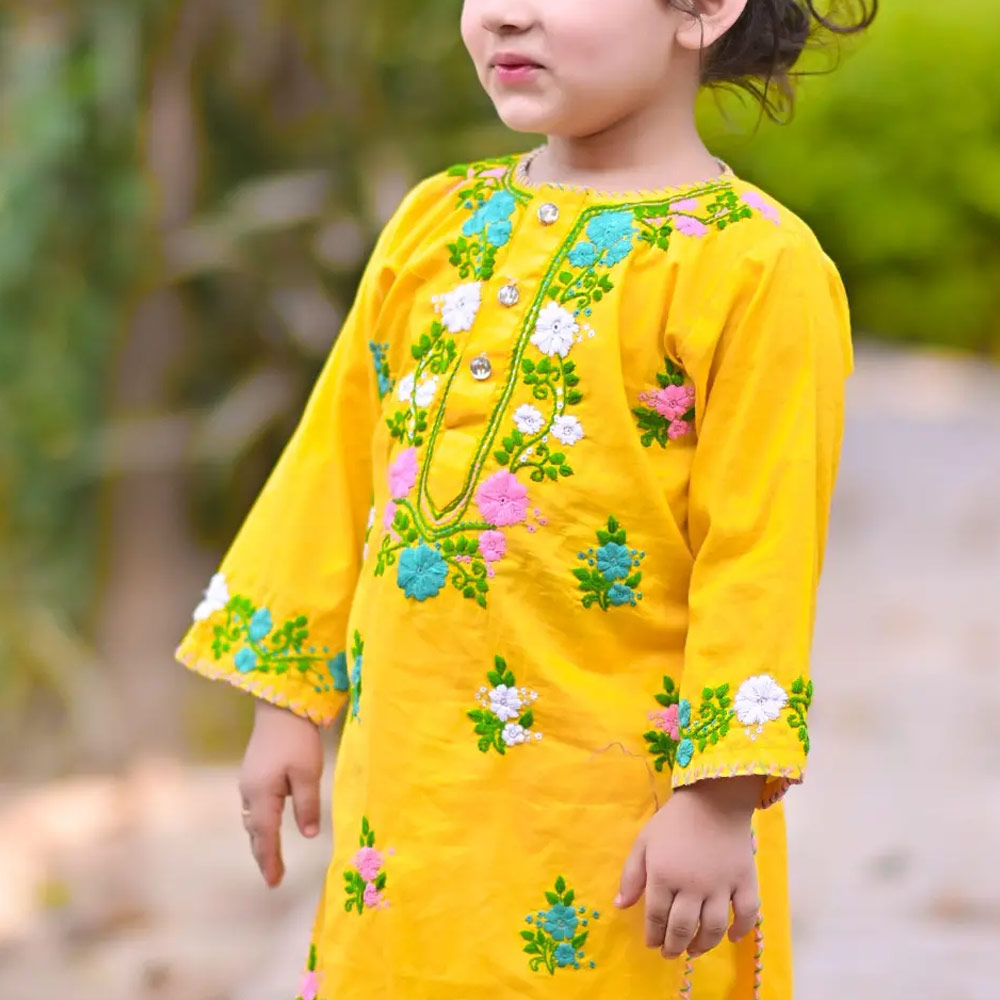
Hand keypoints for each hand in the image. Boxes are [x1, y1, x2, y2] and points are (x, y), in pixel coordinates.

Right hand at [238, 700, 323, 886]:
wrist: (280, 705)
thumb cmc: (297, 738)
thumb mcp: (308, 773)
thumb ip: (307, 805)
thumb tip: (308, 836)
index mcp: (262, 795)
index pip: (266, 836)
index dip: (270, 860)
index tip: (274, 883)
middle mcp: (249, 792)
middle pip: (255, 831)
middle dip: (263, 855)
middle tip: (273, 878)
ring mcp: (248, 781)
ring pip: (252, 820)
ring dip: (260, 840)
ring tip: (270, 858)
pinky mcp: (253, 772)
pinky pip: (253, 807)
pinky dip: (260, 823)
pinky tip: (268, 825)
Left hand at [614, 777, 762, 959]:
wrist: (713, 799)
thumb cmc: (673, 822)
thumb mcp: (644, 842)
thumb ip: (632, 875)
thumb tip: (620, 906)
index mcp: (664, 875)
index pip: (656, 917)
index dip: (653, 935)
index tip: (652, 943)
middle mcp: (692, 886)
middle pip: (682, 928)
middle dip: (673, 946)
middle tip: (670, 953)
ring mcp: (721, 885)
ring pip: (713, 928)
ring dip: (702, 945)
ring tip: (693, 950)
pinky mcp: (745, 881)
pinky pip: (747, 913)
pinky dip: (741, 930)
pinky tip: (732, 937)